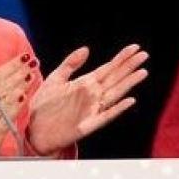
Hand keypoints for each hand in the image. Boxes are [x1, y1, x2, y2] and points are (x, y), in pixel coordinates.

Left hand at [25, 45, 148, 153]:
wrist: (34, 130)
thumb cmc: (43, 106)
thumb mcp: (54, 80)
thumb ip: (70, 64)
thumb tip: (87, 49)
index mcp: (85, 83)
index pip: (108, 68)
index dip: (122, 58)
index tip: (135, 47)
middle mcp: (92, 95)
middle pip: (115, 78)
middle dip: (129, 66)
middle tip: (144, 55)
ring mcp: (92, 109)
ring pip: (115, 94)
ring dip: (128, 83)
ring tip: (142, 72)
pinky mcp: (88, 125)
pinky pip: (106, 116)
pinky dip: (118, 109)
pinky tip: (130, 100)